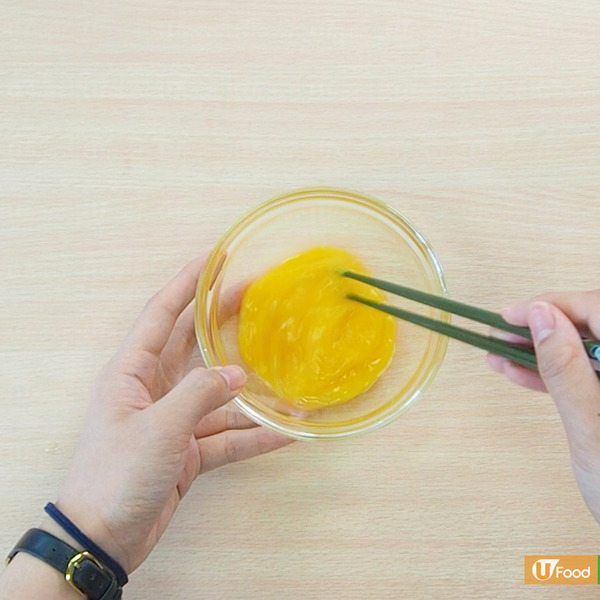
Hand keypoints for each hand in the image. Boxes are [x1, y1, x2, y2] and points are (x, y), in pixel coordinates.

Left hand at [54, 256, 292, 572]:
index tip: (216, 257)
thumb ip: (200, 395)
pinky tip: (286, 431)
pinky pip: (227, 436)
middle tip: (255, 296)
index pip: (162, 314)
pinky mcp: (188, 450)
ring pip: (218, 395)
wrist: (102, 539)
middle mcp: (154, 389)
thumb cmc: (116, 474)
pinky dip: (254, 435)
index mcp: (133, 372)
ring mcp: (174, 420)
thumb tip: (238, 375)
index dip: (188, 283)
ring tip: (286, 369)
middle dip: (223, 321)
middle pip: (194, 346)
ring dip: (250, 388)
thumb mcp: (158, 428)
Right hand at [487, 292, 599, 522]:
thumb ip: (567, 370)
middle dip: (545, 327)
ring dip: (541, 351)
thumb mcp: (592, 429)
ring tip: (498, 352)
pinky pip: (584, 376)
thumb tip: (541, 316)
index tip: (514, 314)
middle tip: (501, 332)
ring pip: (584, 351)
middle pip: (592, 328)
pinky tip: (516, 372)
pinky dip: (551, 374)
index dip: (556, 306)